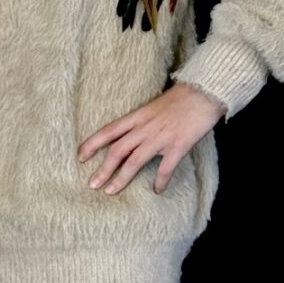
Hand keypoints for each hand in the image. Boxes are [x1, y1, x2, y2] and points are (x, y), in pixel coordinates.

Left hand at [79, 83, 224, 195]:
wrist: (204, 91)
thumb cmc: (181, 97)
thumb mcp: (154, 106)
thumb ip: (143, 120)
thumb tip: (133, 134)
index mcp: (138, 116)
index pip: (108, 131)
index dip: (91, 144)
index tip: (79, 156)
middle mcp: (145, 128)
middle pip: (117, 150)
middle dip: (103, 169)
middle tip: (92, 184)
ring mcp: (160, 137)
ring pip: (134, 161)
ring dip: (121, 178)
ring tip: (110, 191)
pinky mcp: (178, 145)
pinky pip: (165, 168)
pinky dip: (160, 181)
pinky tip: (157, 191)